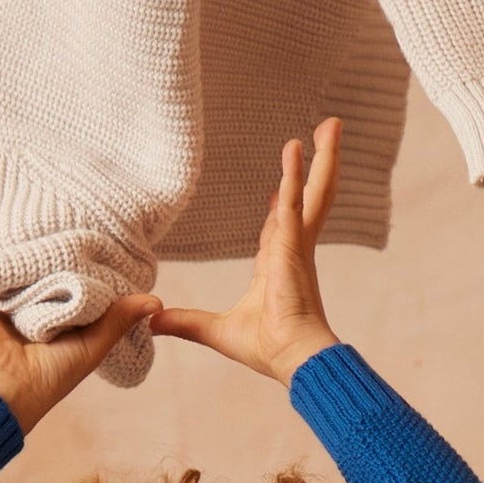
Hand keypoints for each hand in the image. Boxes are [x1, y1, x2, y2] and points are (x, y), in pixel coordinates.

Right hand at [0, 215, 163, 434]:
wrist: (9, 396)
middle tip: (29, 203)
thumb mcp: (92, 345)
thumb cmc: (50, 378)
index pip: (54, 276)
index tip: (74, 223)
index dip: (64, 252)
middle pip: (18, 264)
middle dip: (20, 236)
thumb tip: (155, 301)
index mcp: (44, 316)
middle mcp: (15, 306)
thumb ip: (118, 319)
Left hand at [148, 119, 343, 385]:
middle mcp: (293, 252)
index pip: (280, 227)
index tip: (282, 187)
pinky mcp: (294, 248)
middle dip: (316, 167)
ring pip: (313, 192)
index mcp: (278, 268)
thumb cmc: (266, 349)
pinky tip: (295, 148)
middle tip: (322, 135)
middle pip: (309, 199)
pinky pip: (294, 204)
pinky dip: (294, 176)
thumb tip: (152, 322)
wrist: (293, 359)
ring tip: (331, 124)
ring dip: (322, 157)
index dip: (283, 205)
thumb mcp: (216, 331)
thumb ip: (185, 323)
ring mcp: (297, 247)